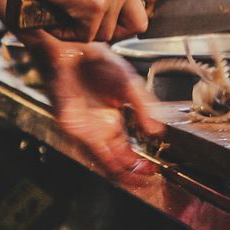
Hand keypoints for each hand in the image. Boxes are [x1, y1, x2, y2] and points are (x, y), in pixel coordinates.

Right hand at [0, 0, 207, 42]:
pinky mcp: (95, 5)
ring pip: (108, 32)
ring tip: (63, 10)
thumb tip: (107, 5)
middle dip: (120, 32)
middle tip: (96, 27)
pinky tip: (56, 15)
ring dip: (86, 31)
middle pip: (138, 21)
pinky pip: (86, 36)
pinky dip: (68, 33)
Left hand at [25, 34, 163, 185]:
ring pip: (103, 162)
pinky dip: (106, 161)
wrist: (76, 49)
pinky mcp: (73, 126)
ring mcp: (85, 130)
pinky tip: (120, 166)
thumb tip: (157, 132)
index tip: (155, 170)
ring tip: (138, 180)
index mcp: (112, 122)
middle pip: (116, 163)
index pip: (127, 152)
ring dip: (122, 173)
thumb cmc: (99, 63)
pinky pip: (90, 150)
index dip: (141, 164)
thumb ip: (144, 109)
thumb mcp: (130, 86)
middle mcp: (99, 130)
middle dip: (134, 174)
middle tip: (150, 179)